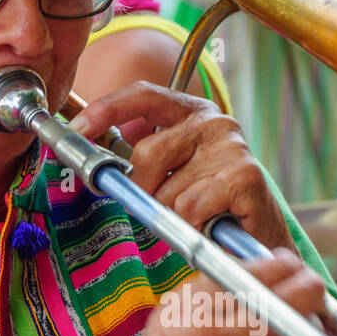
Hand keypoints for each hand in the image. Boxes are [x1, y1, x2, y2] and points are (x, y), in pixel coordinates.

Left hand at [69, 81, 295, 252]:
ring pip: (167, 189)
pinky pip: (189, 208)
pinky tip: (211, 223)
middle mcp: (215, 121)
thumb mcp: (171, 172)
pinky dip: (193, 224)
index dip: (106, 109)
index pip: (143, 95)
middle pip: (147, 152)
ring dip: (172, 214)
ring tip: (195, 215)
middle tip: (158, 205)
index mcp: (192, 112)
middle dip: (142, 188)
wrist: (259, 241)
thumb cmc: (209, 205)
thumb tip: (94, 153)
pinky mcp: (245, 176)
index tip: (76, 129)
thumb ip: (141, 156)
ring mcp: (232, 147)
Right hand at [72, 249, 326, 335]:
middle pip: (291, 297)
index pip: (259, 270)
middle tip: (310, 288)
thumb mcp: (170, 317)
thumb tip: (248, 273)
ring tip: (308, 323)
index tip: (289, 265)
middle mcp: (220, 330)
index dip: (284, 264)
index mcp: (195, 305)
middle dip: (310, 287)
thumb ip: (207, 292)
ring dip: (313, 327)